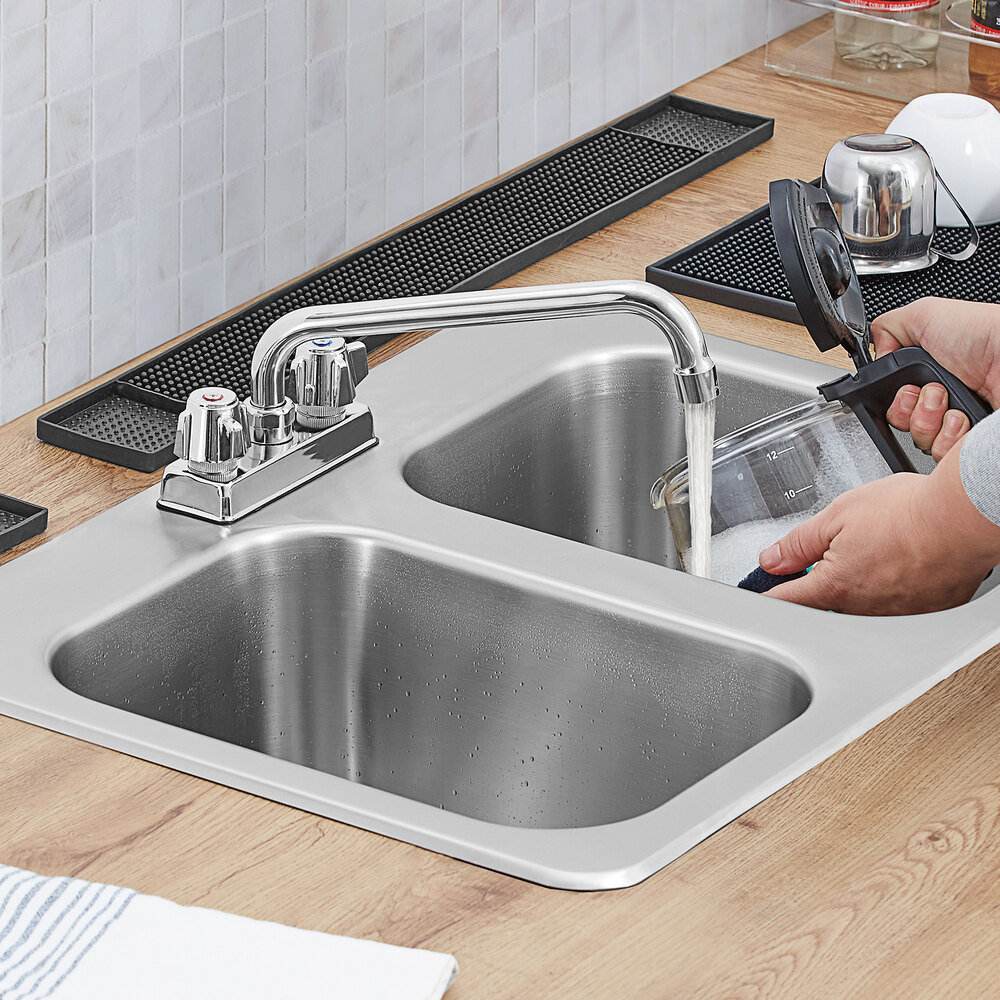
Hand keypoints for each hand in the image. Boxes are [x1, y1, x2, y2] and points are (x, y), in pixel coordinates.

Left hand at [758, 443, 999, 614]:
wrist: (964, 517)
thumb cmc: (907, 512)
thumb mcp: (836, 516)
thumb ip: (798, 543)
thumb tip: (771, 560)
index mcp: (834, 586)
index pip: (787, 601)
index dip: (767, 596)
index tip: (758, 597)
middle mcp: (864, 609)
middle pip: (825, 604)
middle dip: (821, 581)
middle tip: (837, 550)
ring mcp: (897, 614)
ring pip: (862, 606)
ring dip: (860, 584)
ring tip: (877, 548)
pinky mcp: (927, 611)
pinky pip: (898, 605)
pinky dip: (893, 587)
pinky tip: (902, 562)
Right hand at [872, 298, 999, 460]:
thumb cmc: (982, 333)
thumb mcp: (923, 313)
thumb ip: (887, 328)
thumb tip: (874, 351)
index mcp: (928, 375)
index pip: (894, 404)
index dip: (896, 401)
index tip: (908, 388)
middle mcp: (942, 400)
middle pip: (903, 425)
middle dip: (911, 410)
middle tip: (933, 391)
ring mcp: (957, 422)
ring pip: (921, 441)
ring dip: (931, 421)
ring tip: (951, 402)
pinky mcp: (969, 441)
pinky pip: (943, 454)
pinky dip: (950, 436)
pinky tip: (963, 418)